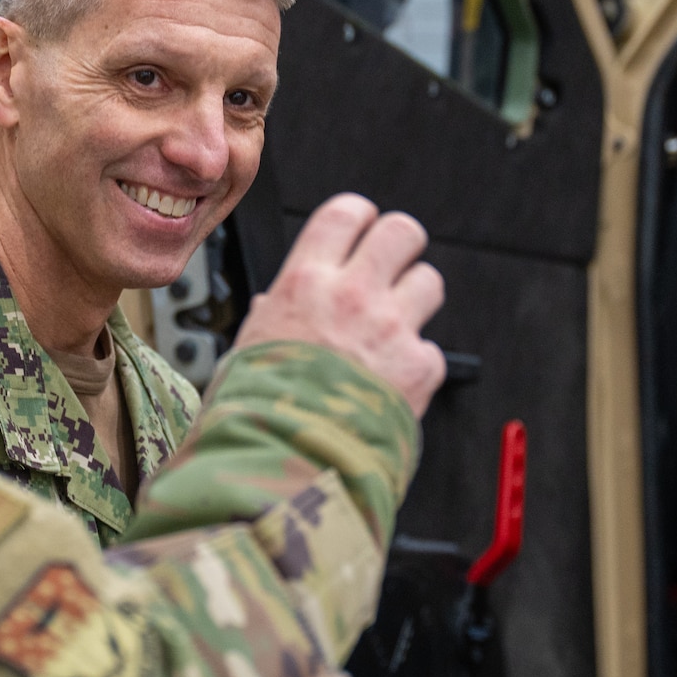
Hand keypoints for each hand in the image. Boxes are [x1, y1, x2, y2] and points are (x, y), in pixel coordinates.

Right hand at [234, 193, 446, 416]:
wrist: (289, 462)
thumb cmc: (257, 413)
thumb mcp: (246, 348)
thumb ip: (271, 318)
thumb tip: (274, 306)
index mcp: (305, 283)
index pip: (345, 214)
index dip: (359, 217)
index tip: (361, 227)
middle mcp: (354, 295)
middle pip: (402, 232)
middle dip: (402, 245)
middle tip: (393, 264)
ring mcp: (391, 329)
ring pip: (429, 282)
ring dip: (415, 299)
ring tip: (395, 326)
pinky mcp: (420, 368)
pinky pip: (431, 352)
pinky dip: (416, 367)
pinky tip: (391, 384)